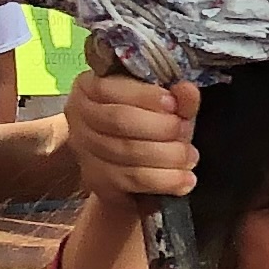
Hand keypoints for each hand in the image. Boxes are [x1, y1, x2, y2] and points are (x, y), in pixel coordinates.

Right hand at [65, 71, 200, 203]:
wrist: (136, 169)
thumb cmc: (148, 126)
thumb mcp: (165, 107)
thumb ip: (178, 97)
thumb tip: (187, 90)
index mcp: (88, 87)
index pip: (109, 89)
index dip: (144, 96)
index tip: (173, 104)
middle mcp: (79, 117)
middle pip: (119, 120)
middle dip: (160, 126)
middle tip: (185, 132)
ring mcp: (84, 151)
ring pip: (127, 151)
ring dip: (167, 155)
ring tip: (190, 157)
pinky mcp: (97, 180)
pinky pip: (133, 178)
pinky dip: (164, 179)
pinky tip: (184, 179)